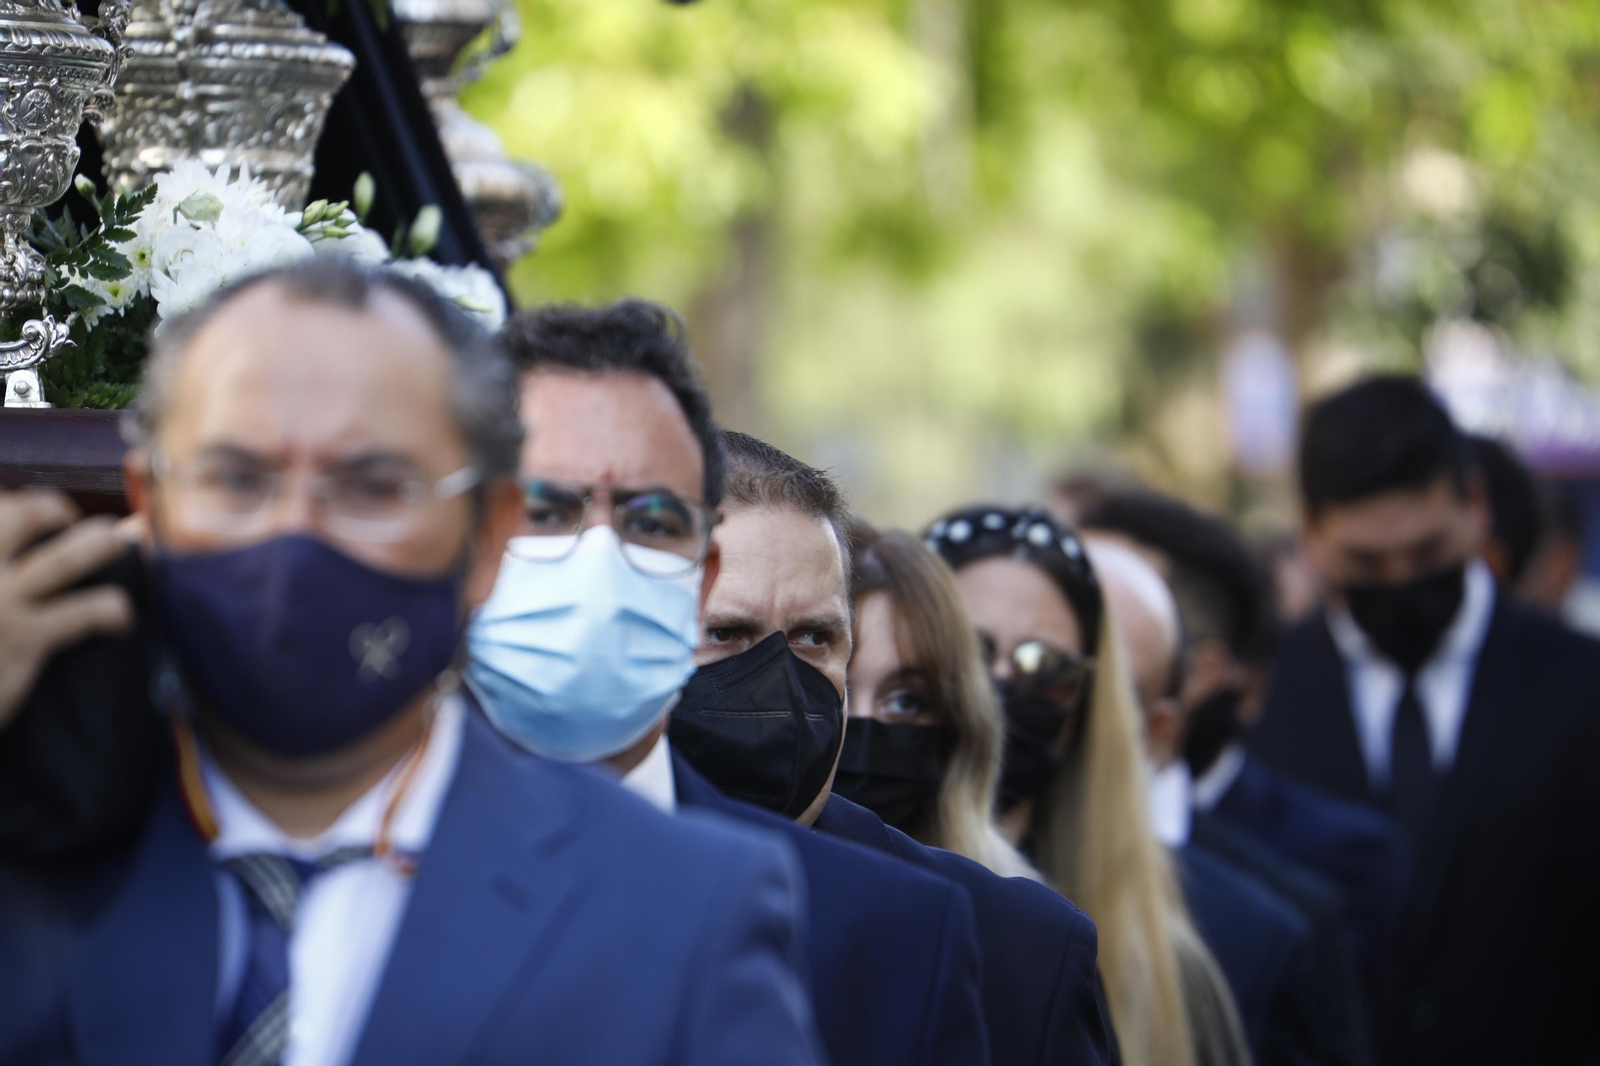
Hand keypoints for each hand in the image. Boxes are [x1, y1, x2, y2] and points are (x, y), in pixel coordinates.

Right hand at [0, 490, 133, 733]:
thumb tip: (11, 518)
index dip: (12, 503)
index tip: (27, 507)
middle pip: (23, 516)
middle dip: (54, 509)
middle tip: (70, 520)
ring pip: (68, 556)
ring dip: (101, 542)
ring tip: (118, 540)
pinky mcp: (25, 639)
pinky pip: (86, 610)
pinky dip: (113, 608)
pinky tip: (121, 616)